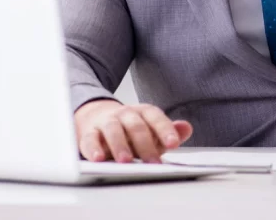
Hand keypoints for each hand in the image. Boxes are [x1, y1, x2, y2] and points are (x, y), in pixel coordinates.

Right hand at [74, 99, 192, 163]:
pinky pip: (90, 139)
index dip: (165, 129)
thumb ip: (169, 131)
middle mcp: (125, 114)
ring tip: (126, 161)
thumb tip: (186, 128)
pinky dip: (93, 149)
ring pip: (113, 130)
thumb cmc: (129, 130)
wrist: (96, 117)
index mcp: (142, 112)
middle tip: (152, 162)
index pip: (155, 117)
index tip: (174, 143)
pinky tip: (98, 159)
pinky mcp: (88, 133)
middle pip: (136, 126)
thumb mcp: (151, 130)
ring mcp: (106, 122)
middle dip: (145, 144)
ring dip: (120, 145)